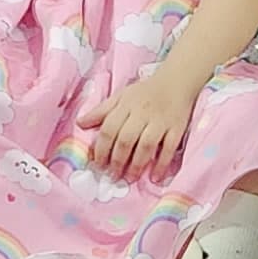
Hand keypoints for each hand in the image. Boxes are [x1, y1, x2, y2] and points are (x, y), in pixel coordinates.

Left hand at [82, 72, 196, 184]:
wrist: (177, 80)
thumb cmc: (145, 91)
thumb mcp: (121, 96)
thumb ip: (101, 111)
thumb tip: (80, 123)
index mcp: (126, 106)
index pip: (109, 129)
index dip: (101, 148)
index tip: (97, 164)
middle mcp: (142, 114)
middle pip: (126, 139)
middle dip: (117, 160)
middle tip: (112, 175)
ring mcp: (160, 121)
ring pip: (146, 145)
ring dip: (136, 165)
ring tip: (129, 178)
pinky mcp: (177, 128)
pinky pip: (169, 148)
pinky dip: (162, 164)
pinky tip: (155, 177)